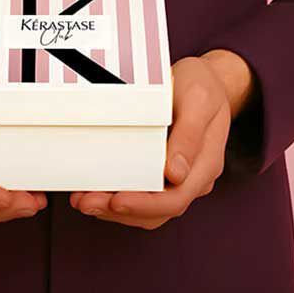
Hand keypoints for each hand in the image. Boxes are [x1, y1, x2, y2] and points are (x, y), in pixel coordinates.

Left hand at [70, 50, 255, 230]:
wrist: (210, 80)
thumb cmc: (202, 85)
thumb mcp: (198, 99)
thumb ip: (189, 135)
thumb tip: (175, 174)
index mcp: (205, 164)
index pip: (175, 199)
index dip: (144, 205)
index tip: (116, 200)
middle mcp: (193, 177)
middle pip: (157, 211)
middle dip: (119, 211)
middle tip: (85, 202)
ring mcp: (178, 178)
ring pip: (147, 210)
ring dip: (113, 210)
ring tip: (83, 200)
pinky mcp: (162, 172)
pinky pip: (141, 194)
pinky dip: (117, 198)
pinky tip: (95, 191)